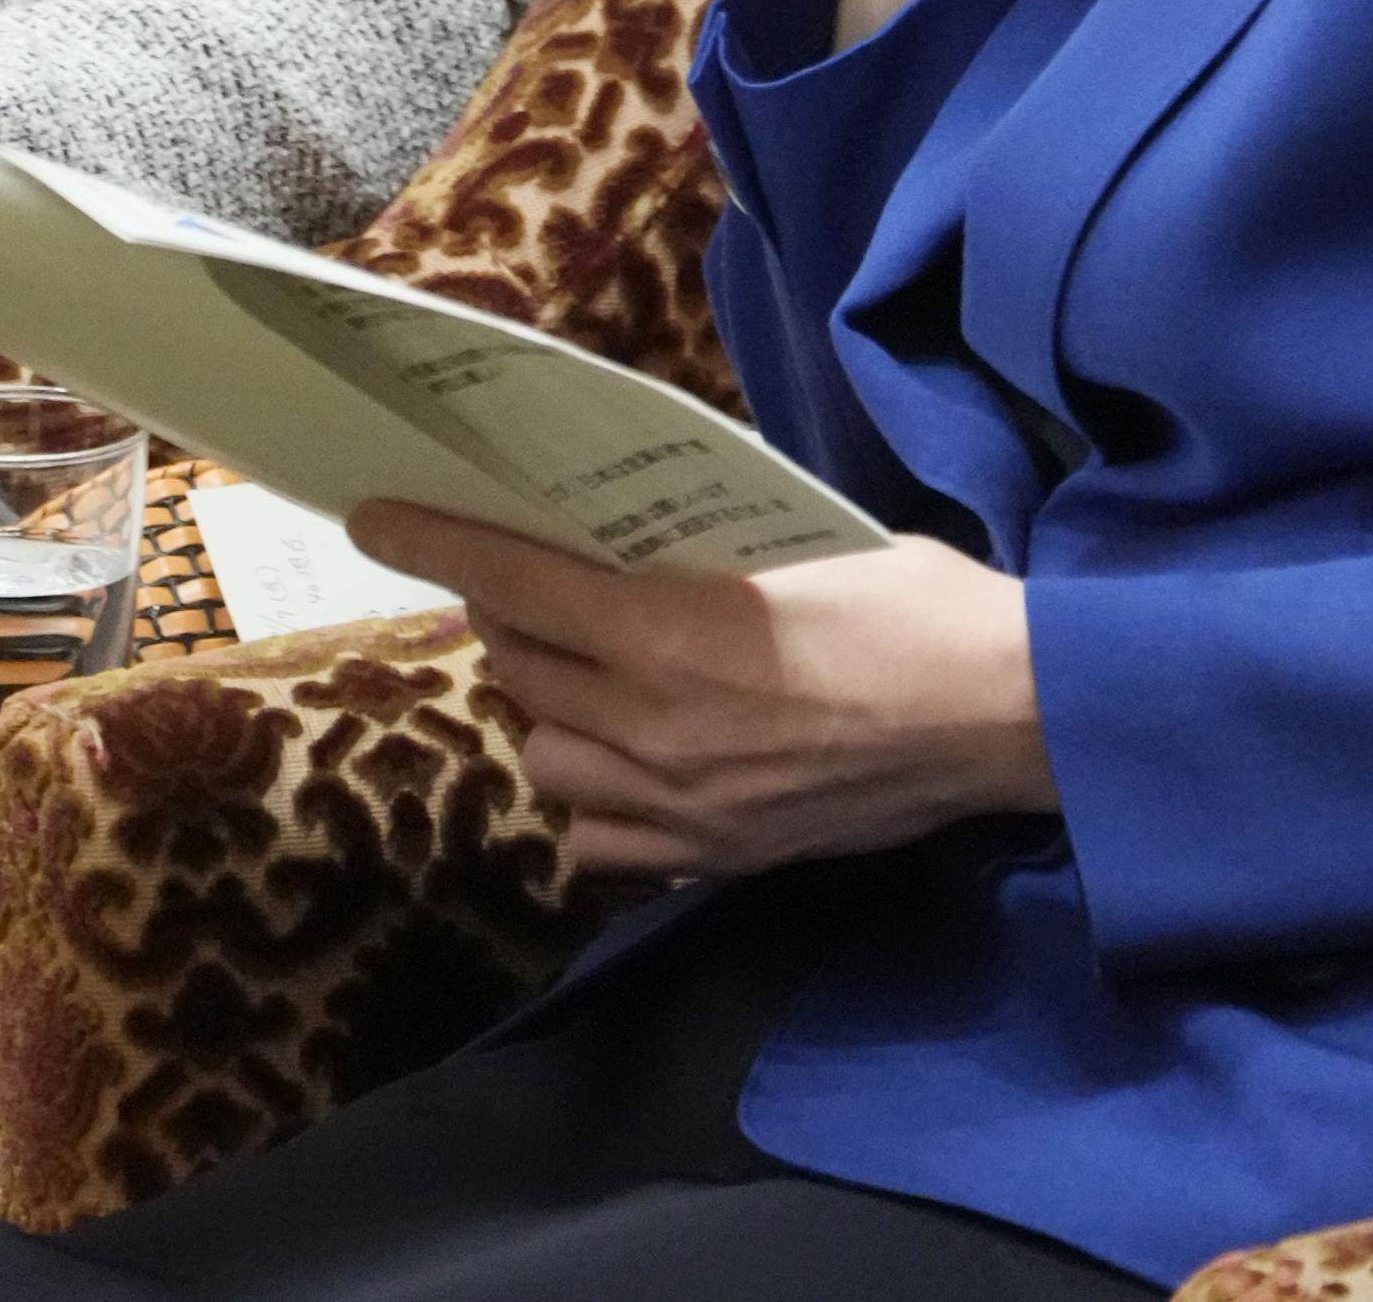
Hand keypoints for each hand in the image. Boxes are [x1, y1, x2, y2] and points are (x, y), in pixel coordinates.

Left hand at [348, 504, 1054, 877]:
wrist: (1001, 716)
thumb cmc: (916, 606)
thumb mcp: (801, 545)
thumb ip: (703, 557)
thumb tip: (639, 537)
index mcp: (673, 630)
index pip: (515, 581)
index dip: (435, 542)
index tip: (372, 516)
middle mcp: (655, 724)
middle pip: (521, 665)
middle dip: (506, 614)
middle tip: (525, 578)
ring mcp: (680, 803)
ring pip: (547, 756)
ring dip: (548, 705)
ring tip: (586, 670)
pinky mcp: (714, 856)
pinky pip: (600, 836)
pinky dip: (594, 796)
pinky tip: (632, 759)